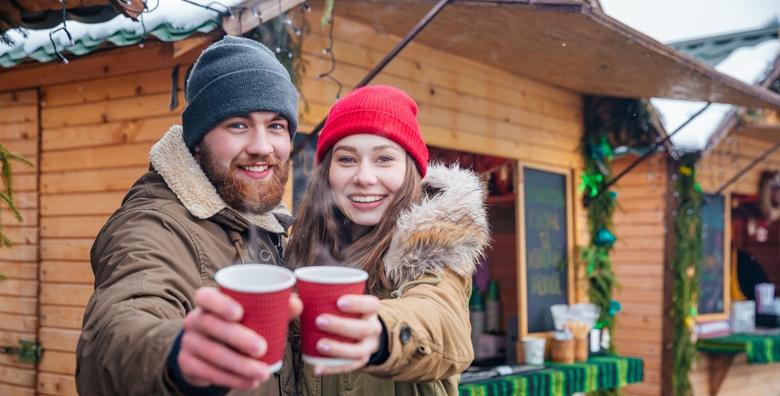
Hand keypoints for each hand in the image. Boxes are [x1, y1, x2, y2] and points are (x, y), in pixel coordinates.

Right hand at [177, 287, 302, 388]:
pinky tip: (250, 382)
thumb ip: (273, 307)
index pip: (205, 297)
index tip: (240, 313)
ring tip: (262, 372)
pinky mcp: (188, 364)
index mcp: (207, 303)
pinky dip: (232, 379)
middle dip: (238, 338)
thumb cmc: (234, 326)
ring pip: (212, 354)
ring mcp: (188, 343)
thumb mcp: (250, 315)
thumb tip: (296, 303)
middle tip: (262, 348)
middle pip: (212, 326)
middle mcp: (194, 320)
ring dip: (239, 365)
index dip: (220, 303)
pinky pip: (209, 373)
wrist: (204, 350)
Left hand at [312, 294, 382, 374]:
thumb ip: (320, 298)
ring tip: (319, 345)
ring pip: (358, 351)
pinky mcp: (360, 362)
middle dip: (341, 326)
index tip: (339, 301)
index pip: (371, 304)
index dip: (357, 303)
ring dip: (339, 349)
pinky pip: (348, 367)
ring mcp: (368, 347)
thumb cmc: (346, 313)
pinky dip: (332, 368)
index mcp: (370, 310)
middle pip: (363, 329)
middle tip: (319, 321)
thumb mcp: (343, 302)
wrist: (364, 333)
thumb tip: (293, 300)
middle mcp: (373, 328)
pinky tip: (317, 368)